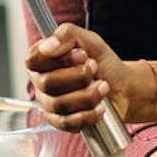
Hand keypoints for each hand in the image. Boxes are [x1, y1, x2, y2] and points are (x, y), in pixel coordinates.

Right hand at [24, 23, 144, 129]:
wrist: (123, 88)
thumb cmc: (103, 63)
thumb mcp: (89, 40)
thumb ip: (66, 34)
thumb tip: (48, 45)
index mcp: (43, 59)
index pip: (33, 60)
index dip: (58, 59)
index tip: (82, 55)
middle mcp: (42, 81)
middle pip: (47, 83)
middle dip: (78, 76)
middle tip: (95, 68)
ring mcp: (49, 103)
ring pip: (59, 104)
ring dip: (87, 94)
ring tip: (103, 86)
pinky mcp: (60, 122)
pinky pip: (67, 122)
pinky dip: (87, 114)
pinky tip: (100, 107)